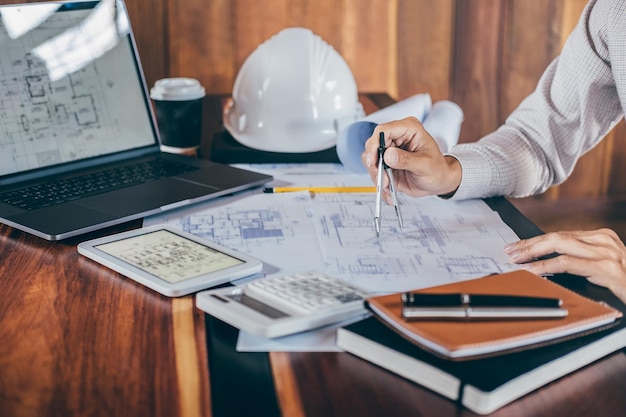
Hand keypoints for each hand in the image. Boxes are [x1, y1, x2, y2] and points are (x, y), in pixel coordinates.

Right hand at [360, 117, 461, 199]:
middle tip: (382, 178)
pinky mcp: (386, 163)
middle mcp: (397, 138)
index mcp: (409, 129)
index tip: (373, 160)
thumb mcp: (425, 165)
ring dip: (376, 175)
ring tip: (388, 185)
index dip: (374, 144)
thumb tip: (389, 155)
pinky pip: (374, 171)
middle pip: (373, 145)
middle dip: (374, 164)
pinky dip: (379, 183)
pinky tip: (389, 190)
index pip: (383, 130)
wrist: (439, 182)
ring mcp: (390, 151)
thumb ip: (407, 160)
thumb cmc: (438, 169)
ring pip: (370, 159)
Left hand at [504, 229, 625, 302]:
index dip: (537, 241)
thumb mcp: (603, 269)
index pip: (561, 235)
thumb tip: (549, 263)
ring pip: (559, 244)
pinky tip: (533, 271)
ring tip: (517, 259)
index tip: (518, 247)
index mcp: (602, 238)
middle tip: (510, 251)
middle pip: (557, 236)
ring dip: (533, 251)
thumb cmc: (625, 283)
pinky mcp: (606, 268)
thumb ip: (582, 261)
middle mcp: (603, 241)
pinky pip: (568, 263)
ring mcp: (606, 253)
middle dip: (530, 243)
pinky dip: (546, 267)